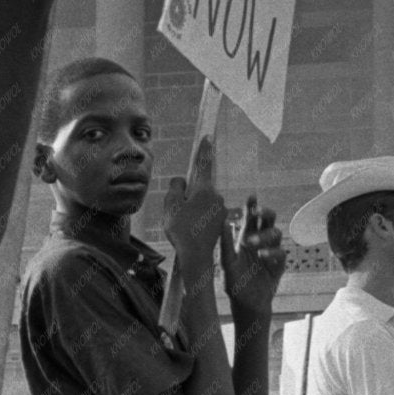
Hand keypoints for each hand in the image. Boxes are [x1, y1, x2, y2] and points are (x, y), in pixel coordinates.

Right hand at [163, 135, 227, 278]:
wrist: (197, 258)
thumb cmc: (182, 230)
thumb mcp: (171, 205)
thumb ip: (176, 187)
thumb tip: (182, 181)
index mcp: (205, 189)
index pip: (203, 164)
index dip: (204, 149)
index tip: (208, 136)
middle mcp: (217, 196)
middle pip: (199, 188)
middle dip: (187, 195)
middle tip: (177, 213)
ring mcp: (221, 210)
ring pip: (202, 203)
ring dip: (192, 210)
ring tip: (183, 226)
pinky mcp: (222, 223)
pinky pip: (206, 215)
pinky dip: (197, 220)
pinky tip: (190, 232)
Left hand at [221, 194, 286, 315]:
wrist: (247, 304)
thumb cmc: (234, 283)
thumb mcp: (227, 264)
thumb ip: (226, 244)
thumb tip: (224, 222)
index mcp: (246, 238)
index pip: (251, 218)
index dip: (252, 206)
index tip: (251, 197)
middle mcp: (260, 242)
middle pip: (268, 220)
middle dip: (265, 212)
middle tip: (257, 212)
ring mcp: (271, 252)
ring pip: (276, 233)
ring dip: (265, 235)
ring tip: (251, 243)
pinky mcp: (279, 265)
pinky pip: (281, 253)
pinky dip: (272, 252)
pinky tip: (262, 256)